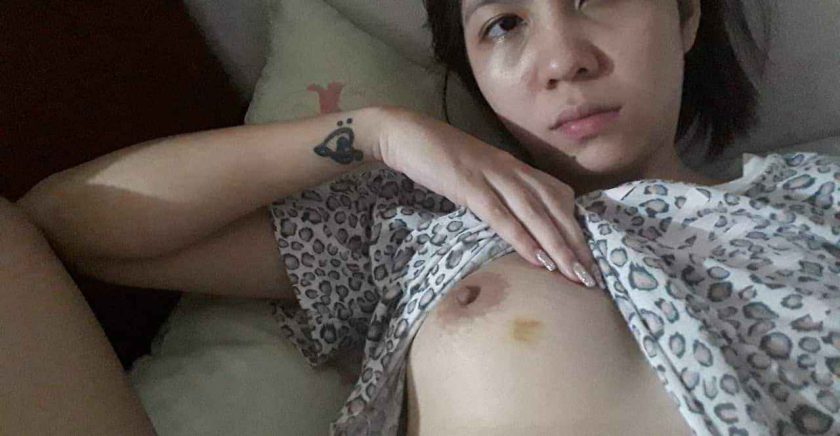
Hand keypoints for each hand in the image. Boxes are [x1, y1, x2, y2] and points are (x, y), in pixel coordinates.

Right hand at [375, 106, 602, 288]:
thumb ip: (495, 191)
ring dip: (558, 247)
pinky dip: (523, 239)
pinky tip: (538, 260)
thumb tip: (511, 220)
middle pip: (554, 207)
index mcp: (513, 166)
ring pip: (535, 214)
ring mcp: (491, 176)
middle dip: (576, 243)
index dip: (575, 225)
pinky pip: (502, 217)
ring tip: (576, 276)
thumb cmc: (435, 155)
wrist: (403, 133)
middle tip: (593, 276)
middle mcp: (510, 169)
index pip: (556, 195)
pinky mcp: (469, 186)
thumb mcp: (474, 173)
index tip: (588, 255)